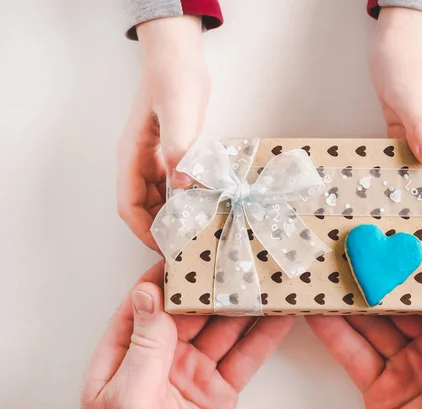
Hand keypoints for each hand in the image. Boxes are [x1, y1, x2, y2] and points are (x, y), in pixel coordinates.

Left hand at [81, 263, 293, 408]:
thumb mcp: (129, 399)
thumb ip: (144, 346)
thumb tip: (147, 293)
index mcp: (125, 360)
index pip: (144, 306)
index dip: (165, 276)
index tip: (188, 248)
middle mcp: (159, 363)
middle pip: (190, 313)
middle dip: (215, 287)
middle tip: (239, 258)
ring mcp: (192, 376)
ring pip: (222, 331)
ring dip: (244, 307)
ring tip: (266, 280)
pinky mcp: (220, 394)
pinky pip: (243, 359)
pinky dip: (263, 338)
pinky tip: (278, 318)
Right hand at [117, 16, 209, 249]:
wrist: (178, 58)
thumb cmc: (173, 80)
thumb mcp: (178, 114)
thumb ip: (178, 149)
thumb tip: (181, 186)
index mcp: (132, 156)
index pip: (128, 205)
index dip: (142, 230)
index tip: (163, 248)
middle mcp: (138, 161)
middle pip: (143, 207)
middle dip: (159, 229)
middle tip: (186, 245)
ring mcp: (152, 158)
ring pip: (157, 198)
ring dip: (172, 216)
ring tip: (196, 231)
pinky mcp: (168, 154)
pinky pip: (171, 185)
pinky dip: (182, 199)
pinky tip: (202, 205)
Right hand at [307, 270, 421, 408]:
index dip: (415, 274)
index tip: (389, 249)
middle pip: (403, 309)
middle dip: (376, 285)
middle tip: (348, 258)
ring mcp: (408, 370)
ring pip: (375, 328)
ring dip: (350, 305)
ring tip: (326, 279)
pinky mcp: (381, 390)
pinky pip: (356, 356)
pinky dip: (336, 336)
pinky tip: (318, 316)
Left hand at [370, 8, 421, 237]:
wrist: (399, 34)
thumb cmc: (405, 58)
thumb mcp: (410, 93)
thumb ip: (421, 126)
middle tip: (413, 235)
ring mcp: (419, 134)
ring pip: (418, 174)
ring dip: (412, 198)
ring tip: (398, 221)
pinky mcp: (403, 129)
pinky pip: (401, 160)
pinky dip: (396, 178)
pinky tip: (386, 192)